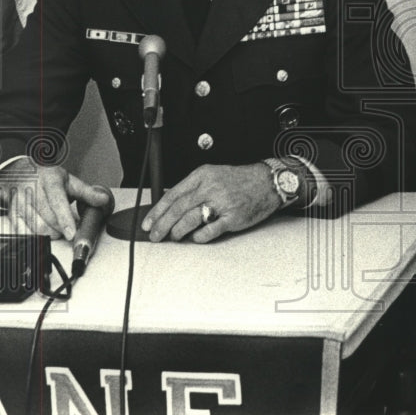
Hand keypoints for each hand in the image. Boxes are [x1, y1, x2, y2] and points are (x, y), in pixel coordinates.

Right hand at [0, 159, 113, 239]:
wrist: (19, 172)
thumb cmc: (47, 179)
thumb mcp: (69, 181)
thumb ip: (86, 192)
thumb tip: (103, 200)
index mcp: (49, 180)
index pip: (57, 202)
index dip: (64, 219)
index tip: (71, 233)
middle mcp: (32, 190)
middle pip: (46, 218)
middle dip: (60, 229)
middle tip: (69, 230)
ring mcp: (19, 202)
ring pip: (34, 227)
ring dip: (49, 234)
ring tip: (56, 229)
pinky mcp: (11, 213)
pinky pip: (21, 231)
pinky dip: (34, 237)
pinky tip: (42, 233)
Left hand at [141, 163, 278, 242]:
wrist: (267, 182)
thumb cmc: (240, 180)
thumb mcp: (214, 175)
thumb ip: (194, 188)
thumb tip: (171, 206)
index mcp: (203, 175)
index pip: (173, 194)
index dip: (157, 211)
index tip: (148, 222)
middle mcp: (211, 187)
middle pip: (178, 208)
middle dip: (162, 224)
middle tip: (154, 235)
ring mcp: (222, 203)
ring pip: (190, 220)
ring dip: (178, 231)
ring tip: (174, 237)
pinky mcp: (232, 218)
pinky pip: (209, 231)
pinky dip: (199, 237)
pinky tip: (195, 238)